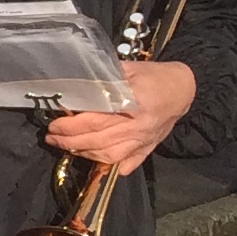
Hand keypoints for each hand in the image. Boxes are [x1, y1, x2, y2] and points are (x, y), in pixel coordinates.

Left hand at [42, 57, 197, 177]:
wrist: (184, 90)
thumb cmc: (156, 77)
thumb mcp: (129, 69)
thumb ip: (104, 78)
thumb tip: (76, 84)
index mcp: (134, 103)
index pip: (96, 119)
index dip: (72, 125)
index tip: (55, 123)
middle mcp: (139, 126)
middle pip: (97, 139)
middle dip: (68, 140)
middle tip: (51, 137)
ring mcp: (143, 140)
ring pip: (107, 155)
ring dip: (82, 153)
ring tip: (64, 146)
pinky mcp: (147, 149)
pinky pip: (125, 163)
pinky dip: (108, 166)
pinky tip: (92, 161)